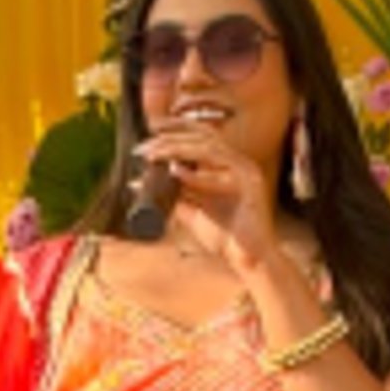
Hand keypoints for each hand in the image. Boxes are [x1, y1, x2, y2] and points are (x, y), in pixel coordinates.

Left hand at [134, 122, 279, 273]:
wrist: (249, 261)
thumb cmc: (225, 239)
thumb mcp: (192, 213)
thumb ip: (171, 197)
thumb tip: (138, 184)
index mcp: (226, 164)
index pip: (200, 135)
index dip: (174, 128)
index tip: (147, 135)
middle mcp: (237, 162)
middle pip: (202, 135)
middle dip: (170, 137)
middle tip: (143, 148)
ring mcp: (245, 171)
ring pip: (209, 148)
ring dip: (177, 148)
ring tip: (153, 155)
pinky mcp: (251, 185)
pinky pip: (220, 174)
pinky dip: (197, 174)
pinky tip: (176, 172)